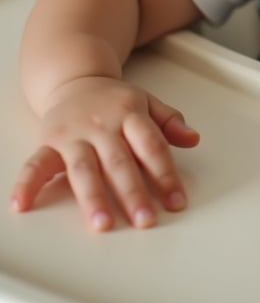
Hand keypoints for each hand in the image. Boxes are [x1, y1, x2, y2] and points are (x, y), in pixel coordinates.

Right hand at [10, 76, 199, 230]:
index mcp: (130, 113)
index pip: (151, 146)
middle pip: (119, 161)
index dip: (165, 175)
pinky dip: (27, 183)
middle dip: (133, 193)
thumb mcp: (147, 102)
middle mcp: (102, 124)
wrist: (76, 78)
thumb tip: (193, 138)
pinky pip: (36, 163)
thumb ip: (169, 121)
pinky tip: (23, 205)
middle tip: (146, 220)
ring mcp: (74, 134)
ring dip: (93, 197)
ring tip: (102, 224)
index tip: (177, 202)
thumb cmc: (114, 99)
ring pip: (84, 168)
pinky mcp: (49, 142)